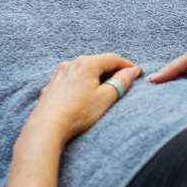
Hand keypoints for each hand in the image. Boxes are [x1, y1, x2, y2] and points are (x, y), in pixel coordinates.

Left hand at [28, 54, 142, 141]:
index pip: (113, 59)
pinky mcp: (51, 88)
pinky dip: (82, 86)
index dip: (128, 66)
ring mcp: (59, 75)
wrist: (47, 127)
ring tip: (105, 91)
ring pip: (83, 73)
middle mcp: (71, 64)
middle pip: (97, 64)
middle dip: (112, 72)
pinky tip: (84, 97)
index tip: (139, 73)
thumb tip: (132, 71)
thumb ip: (121, 82)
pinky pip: (72, 82)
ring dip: (96, 79)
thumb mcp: (106, 97)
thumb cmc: (78, 113)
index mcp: (86, 63)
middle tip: (125, 82)